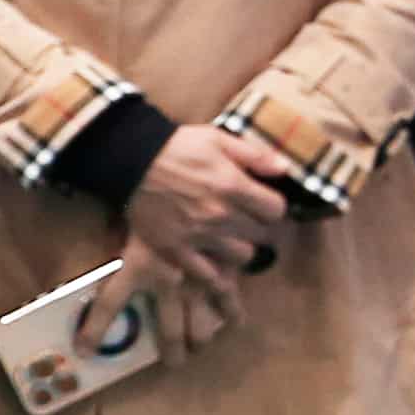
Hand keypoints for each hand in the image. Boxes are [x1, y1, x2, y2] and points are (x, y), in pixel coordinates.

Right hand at [127, 120, 288, 269]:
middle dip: (256, 225)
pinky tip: (211, 258)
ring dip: (239, 247)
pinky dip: (215, 270)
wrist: (129, 160)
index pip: (276, 210)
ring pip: (242, 256)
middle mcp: (220, 215)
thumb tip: (286, 169)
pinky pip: (208, 275)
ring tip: (228, 237)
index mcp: (232, 186)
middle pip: (261, 235)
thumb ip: (254, 155)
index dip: (272, 206)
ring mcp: (198, 236)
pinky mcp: (176, 250)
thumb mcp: (217, 139)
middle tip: (243, 218)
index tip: (262, 202)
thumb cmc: (176, 147)